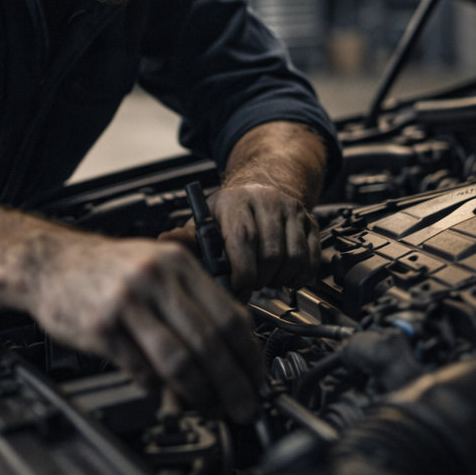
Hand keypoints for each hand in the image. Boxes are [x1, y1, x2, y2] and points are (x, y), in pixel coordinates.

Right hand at [27, 235, 264, 422]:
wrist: (48, 263)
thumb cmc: (106, 270)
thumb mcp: (155, 269)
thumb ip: (190, 307)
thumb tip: (225, 356)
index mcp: (176, 263)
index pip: (229, 314)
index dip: (249, 355)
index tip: (257, 379)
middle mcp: (154, 279)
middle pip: (209, 342)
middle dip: (232, 383)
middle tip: (243, 407)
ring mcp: (127, 304)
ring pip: (178, 360)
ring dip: (199, 393)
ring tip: (208, 408)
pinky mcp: (102, 329)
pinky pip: (142, 370)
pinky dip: (159, 390)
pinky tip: (166, 397)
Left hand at [162, 182, 320, 297]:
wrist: (264, 184)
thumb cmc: (230, 210)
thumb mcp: (204, 220)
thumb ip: (187, 237)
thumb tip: (164, 243)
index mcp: (236, 201)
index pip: (244, 239)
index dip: (242, 272)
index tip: (236, 290)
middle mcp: (268, 201)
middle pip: (271, 254)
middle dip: (259, 280)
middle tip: (248, 286)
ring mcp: (292, 211)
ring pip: (294, 259)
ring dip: (278, 279)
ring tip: (263, 278)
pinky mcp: (311, 222)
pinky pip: (312, 260)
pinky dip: (299, 277)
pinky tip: (283, 276)